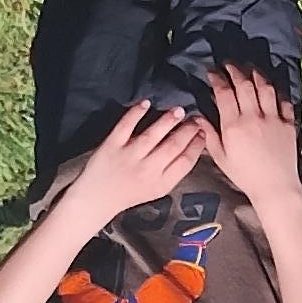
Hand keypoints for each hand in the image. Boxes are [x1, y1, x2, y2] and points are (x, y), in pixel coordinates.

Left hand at [75, 97, 208, 218]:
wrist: (98, 198)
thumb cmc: (130, 193)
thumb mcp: (157, 190)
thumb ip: (172, 172)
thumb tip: (190, 148)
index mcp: (161, 183)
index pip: (185, 161)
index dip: (197, 145)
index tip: (203, 133)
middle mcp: (147, 170)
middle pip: (173, 146)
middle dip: (187, 130)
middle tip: (194, 119)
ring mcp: (129, 157)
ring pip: (153, 135)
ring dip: (168, 121)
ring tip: (179, 110)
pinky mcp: (111, 146)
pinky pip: (126, 126)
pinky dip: (136, 113)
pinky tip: (146, 104)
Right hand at [206, 64, 301, 208]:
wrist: (275, 187)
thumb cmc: (244, 175)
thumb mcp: (220, 157)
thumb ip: (209, 134)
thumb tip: (197, 116)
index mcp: (234, 125)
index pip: (225, 92)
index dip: (218, 78)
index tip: (212, 72)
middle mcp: (254, 117)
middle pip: (245, 85)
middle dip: (235, 71)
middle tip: (229, 65)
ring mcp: (274, 119)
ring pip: (265, 88)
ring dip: (257, 75)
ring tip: (250, 69)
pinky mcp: (288, 124)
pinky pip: (283, 101)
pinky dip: (277, 92)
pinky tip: (271, 88)